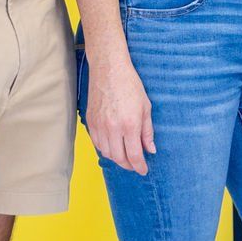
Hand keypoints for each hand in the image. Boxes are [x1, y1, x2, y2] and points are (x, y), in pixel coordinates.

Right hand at [85, 51, 155, 175]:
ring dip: (117, 158)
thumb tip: (151, 149)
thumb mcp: (146, 107)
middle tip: (136, 165)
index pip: (134, 155)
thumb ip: (148, 131)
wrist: (109, 70)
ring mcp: (99, 125)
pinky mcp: (90, 122)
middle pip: (119, 158)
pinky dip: (106, 149)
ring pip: (107, 153)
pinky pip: (97, 143)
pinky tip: (113, 146)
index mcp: (130, 124)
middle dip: (129, 165)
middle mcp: (113, 128)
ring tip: (126, 156)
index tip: (144, 170)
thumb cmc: (130, 85)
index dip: (140, 166)